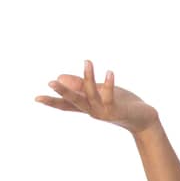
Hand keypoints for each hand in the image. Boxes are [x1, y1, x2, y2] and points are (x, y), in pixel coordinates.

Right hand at [33, 59, 157, 134]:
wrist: (143, 119)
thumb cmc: (121, 104)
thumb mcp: (99, 92)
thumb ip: (81, 86)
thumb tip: (60, 77)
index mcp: (86, 106)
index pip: (66, 104)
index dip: (52, 101)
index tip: (36, 98)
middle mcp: (92, 111)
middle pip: (74, 102)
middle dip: (63, 92)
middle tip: (51, 82)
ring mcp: (103, 112)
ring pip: (92, 96)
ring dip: (89, 78)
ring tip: (87, 61)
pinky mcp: (116, 110)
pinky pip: (111, 96)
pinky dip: (109, 84)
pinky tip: (109, 71)